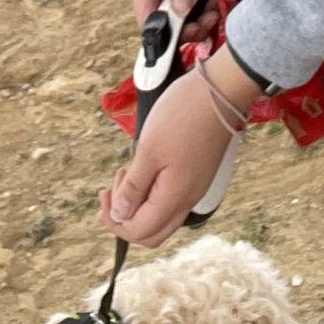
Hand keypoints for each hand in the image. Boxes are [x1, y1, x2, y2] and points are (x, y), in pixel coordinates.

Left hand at [98, 70, 234, 247]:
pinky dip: (150, 194)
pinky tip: (141, 171)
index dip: (115, 222)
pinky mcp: (196, 175)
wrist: (220, 91)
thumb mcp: (149, 149)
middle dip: (124, 219)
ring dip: (137, 206)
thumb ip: (134, 187)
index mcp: (174, 198)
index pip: (139, 232)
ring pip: (161, 217)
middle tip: (109, 192)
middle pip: (152, 233)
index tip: (103, 195)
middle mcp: (187, 200)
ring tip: (123, 175)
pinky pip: (170, 200)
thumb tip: (119, 215)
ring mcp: (194, 188)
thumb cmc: (182, 115)